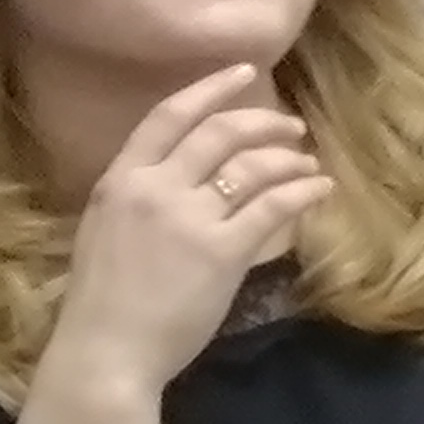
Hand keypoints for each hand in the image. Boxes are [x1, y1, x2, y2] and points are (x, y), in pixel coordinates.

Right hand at [47, 67, 329, 390]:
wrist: (106, 351)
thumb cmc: (104, 303)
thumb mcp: (108, 232)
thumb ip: (143, 199)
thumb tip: (185, 179)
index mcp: (120, 181)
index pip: (168, 116)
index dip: (209, 88)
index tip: (244, 71)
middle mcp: (155, 188)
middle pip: (220, 133)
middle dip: (264, 123)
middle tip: (292, 127)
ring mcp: (190, 217)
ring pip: (254, 166)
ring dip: (289, 159)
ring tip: (308, 164)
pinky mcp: (223, 249)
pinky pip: (274, 206)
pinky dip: (304, 192)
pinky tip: (319, 190)